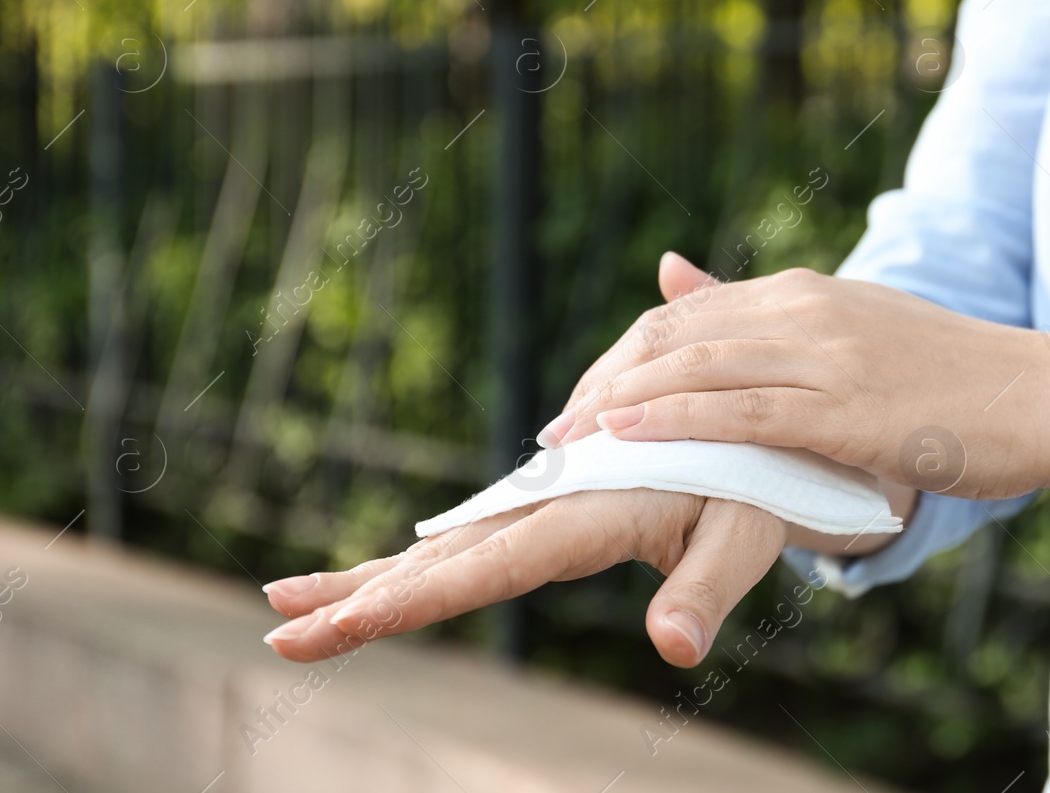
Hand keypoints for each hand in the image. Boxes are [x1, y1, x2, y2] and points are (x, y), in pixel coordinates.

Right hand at [260, 490, 785, 666]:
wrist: (768, 399)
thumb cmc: (765, 475)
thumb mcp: (746, 530)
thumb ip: (705, 585)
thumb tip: (672, 650)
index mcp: (588, 506)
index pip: (489, 563)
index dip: (418, 594)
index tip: (345, 619)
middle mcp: (556, 497)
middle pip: (444, 553)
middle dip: (362, 591)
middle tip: (281, 628)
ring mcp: (552, 497)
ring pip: (449, 542)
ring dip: (375, 575)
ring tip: (293, 606)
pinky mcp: (561, 497)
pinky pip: (481, 532)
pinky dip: (425, 559)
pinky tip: (384, 580)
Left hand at [541, 253, 1049, 499]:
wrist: (1046, 394)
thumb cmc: (952, 379)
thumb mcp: (851, 327)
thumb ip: (763, 314)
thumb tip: (671, 272)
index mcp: (803, 293)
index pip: (682, 317)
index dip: (621, 360)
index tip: (581, 402)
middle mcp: (805, 310)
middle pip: (673, 339)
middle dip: (604, 385)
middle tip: (556, 432)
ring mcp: (827, 355)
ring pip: (696, 371)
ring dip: (620, 406)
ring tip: (568, 441)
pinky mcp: (848, 407)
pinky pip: (742, 413)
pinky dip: (675, 424)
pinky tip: (626, 440)